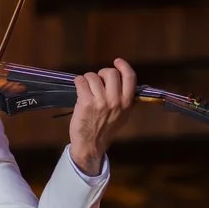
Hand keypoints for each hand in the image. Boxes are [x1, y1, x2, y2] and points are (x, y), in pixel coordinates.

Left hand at [68, 58, 137, 175]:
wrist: (91, 145)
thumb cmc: (106, 129)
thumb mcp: (124, 115)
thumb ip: (126, 99)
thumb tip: (124, 80)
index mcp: (127, 103)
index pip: (130, 77)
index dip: (123, 66)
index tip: (117, 62)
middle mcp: (115, 101)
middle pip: (110, 72)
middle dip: (102, 73)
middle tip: (98, 81)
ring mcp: (100, 101)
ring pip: (93, 76)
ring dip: (88, 79)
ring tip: (87, 89)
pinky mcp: (86, 102)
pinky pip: (81, 81)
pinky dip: (78, 82)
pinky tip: (79, 89)